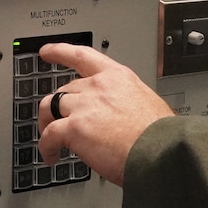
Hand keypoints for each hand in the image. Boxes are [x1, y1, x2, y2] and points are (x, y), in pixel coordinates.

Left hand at [34, 42, 175, 186]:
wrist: (162, 152)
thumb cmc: (160, 136)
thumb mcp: (146, 104)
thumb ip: (126, 103)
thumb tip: (121, 117)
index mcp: (117, 77)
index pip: (82, 56)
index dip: (60, 52)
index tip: (47, 51)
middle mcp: (98, 87)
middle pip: (64, 89)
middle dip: (57, 106)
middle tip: (56, 122)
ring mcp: (84, 106)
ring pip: (50, 107)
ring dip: (46, 123)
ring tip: (50, 140)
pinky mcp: (75, 128)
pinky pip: (49, 135)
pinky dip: (46, 147)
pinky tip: (51, 156)